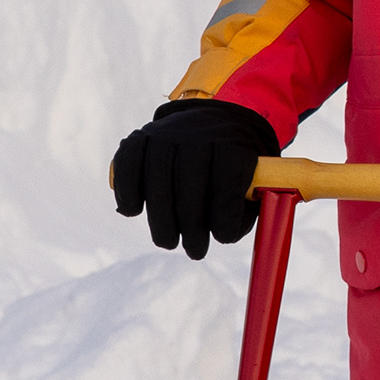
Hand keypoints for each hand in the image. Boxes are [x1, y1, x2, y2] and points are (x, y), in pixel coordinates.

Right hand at [111, 99, 276, 258]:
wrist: (212, 127)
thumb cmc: (232, 172)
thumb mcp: (251, 188)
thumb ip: (242, 212)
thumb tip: (222, 232)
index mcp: (233, 144)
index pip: (229, 176)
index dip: (225, 213)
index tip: (223, 238)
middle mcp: (199, 132)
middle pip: (190, 179)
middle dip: (191, 224)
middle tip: (195, 251)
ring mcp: (167, 132)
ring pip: (158, 174)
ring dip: (160, 217)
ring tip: (168, 242)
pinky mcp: (141, 136)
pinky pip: (128, 161)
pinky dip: (128, 189)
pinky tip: (134, 211)